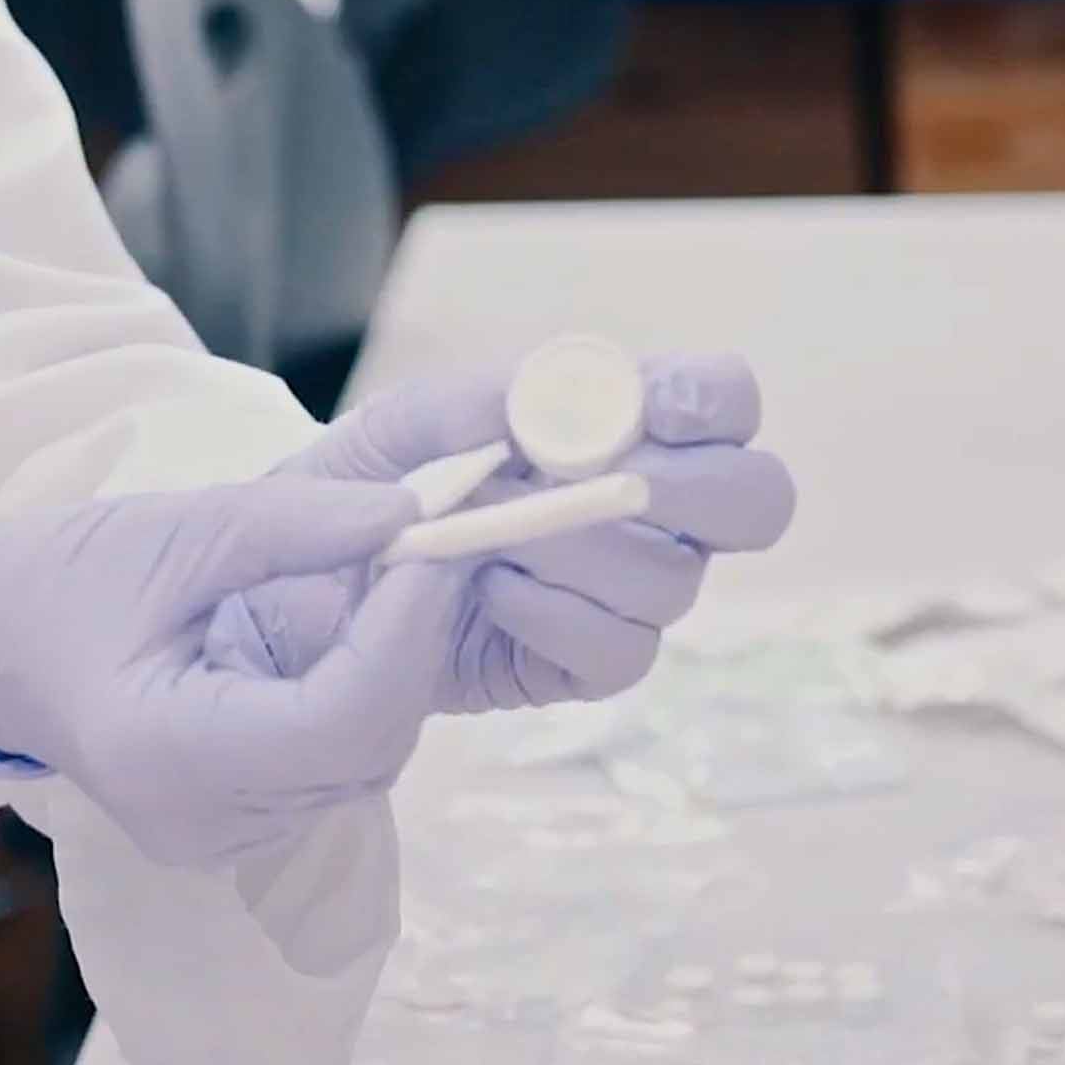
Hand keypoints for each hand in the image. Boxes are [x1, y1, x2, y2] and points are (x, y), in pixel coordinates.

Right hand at [0, 478, 463, 866]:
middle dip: (414, 644)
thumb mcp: (173, 530)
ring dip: (398, 670)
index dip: (405, 634)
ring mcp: (222, 840)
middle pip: (365, 748)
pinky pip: (337, 769)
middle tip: (438, 546)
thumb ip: (292, 524)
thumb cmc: (55, 581)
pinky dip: (366, 697)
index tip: (438, 546)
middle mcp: (202, 822)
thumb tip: (411, 514)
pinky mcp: (239, 829)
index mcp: (167, 755)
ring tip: (400, 576)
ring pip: (365, 762)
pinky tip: (361, 631)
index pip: (339, 719)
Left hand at [208, 354, 794, 708]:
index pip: (729, 401)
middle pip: (756, 501)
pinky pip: (620, 651)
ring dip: (574, 550)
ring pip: (674, 581)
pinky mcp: (591, 663)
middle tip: (596, 482)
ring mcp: (632, 592)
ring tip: (488, 537)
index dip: (714, 400)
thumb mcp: (396, 428)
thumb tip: (539, 411)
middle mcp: (657, 510)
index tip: (651, 410)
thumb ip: (469, 405)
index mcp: (627, 425)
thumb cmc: (367, 487)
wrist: (307, 591)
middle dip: (686, 491)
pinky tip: (492, 596)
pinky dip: (552, 618)